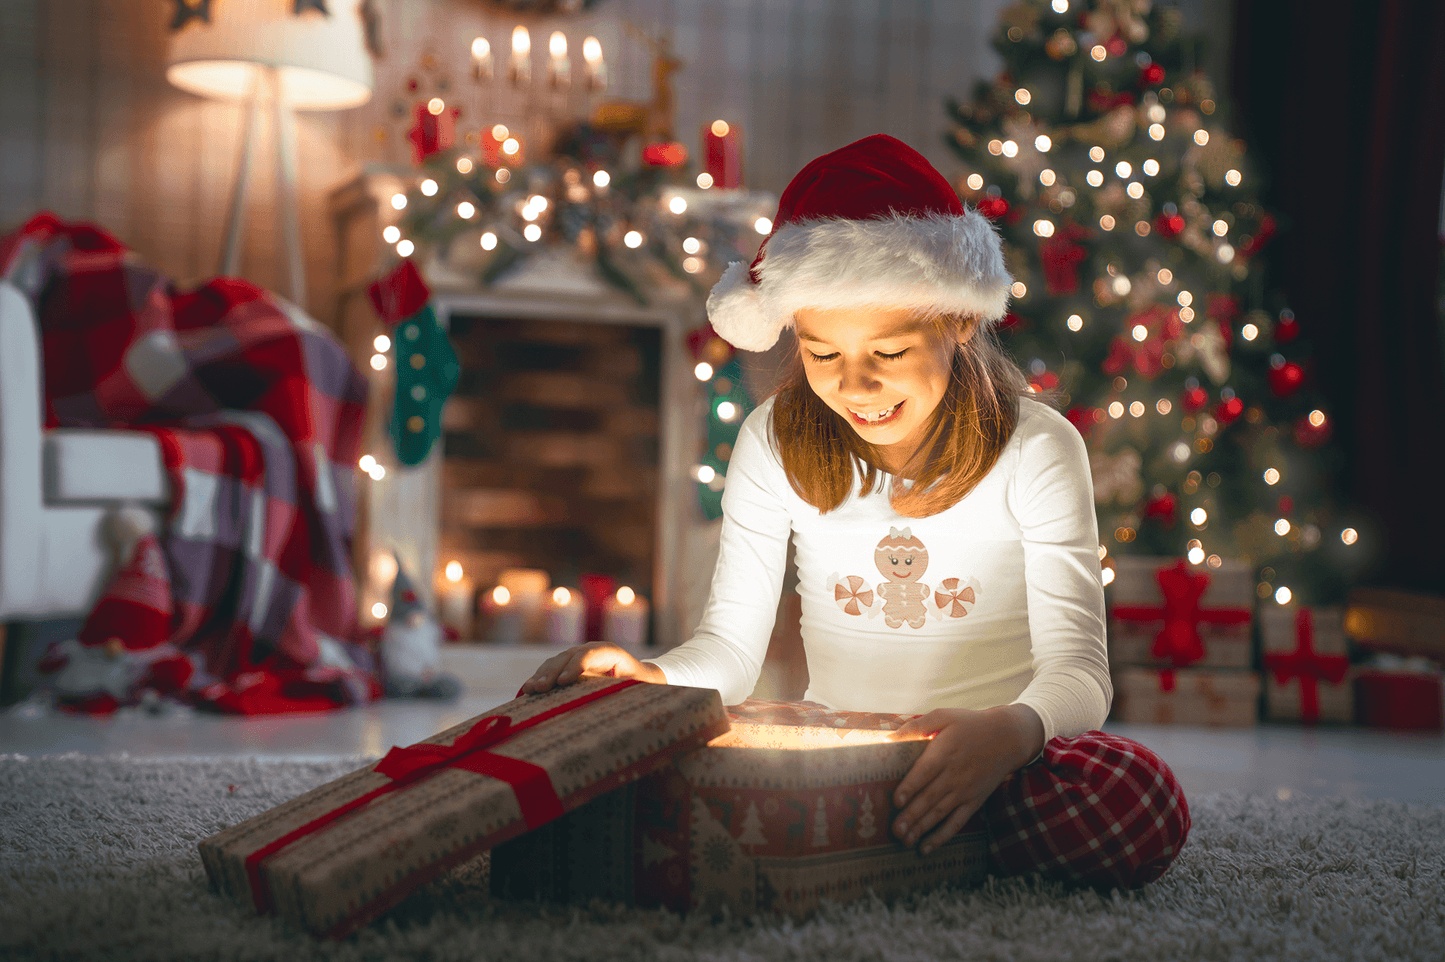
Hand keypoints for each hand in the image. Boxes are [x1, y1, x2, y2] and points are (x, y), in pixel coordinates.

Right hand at [519, 642, 665, 693]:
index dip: (575, 666)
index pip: (590, 655)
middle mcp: (591, 649)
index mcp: (609, 652)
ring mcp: (577, 655)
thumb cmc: (638, 684)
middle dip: (552, 672)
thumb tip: (604, 697)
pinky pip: (551, 669)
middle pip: (568, 657)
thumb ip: (617, 688)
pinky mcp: (568, 665)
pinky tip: (527, 690)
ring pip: (555, 662)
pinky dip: (539, 679)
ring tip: (531, 690)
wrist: (638, 677)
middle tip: (541, 688)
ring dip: (542, 675)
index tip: (562, 682)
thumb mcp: (633, 687)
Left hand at [889, 704, 1044, 853]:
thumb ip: (917, 725)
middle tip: (894, 830)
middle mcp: (954, 775)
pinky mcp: (974, 801)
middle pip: (929, 798)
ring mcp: (965, 791)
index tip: (897, 801)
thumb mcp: (944, 715)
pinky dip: (941, 836)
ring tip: (904, 841)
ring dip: (921, 829)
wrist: (1008, 737)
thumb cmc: (971, 724)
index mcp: (944, 752)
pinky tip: (926, 848)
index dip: (910, 787)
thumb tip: (890, 738)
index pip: (924, 772)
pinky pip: (956, 822)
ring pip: (940, 813)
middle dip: (911, 816)